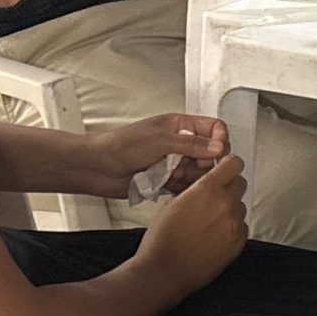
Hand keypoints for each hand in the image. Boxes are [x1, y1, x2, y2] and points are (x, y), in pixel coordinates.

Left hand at [76, 114, 227, 200]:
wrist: (97, 168)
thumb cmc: (120, 145)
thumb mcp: (160, 140)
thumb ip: (192, 144)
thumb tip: (219, 147)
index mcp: (180, 125)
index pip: (214, 128)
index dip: (220, 140)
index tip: (216, 152)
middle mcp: (180, 144)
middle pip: (210, 154)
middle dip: (205, 163)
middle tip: (193, 168)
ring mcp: (174, 163)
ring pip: (200, 173)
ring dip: (191, 178)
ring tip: (174, 176)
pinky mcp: (168, 181)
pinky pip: (186, 187)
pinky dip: (183, 190)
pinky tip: (171, 187)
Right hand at [140, 152, 249, 296]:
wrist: (165, 270)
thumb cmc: (162, 236)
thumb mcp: (172, 202)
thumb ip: (195, 191)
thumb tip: (204, 188)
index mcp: (207, 188)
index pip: (234, 164)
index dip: (229, 166)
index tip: (224, 170)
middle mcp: (226, 203)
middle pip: (240, 184)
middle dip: (229, 187)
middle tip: (214, 198)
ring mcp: (235, 224)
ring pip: (240, 207)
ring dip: (230, 209)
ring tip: (210, 222)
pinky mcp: (239, 242)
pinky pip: (242, 226)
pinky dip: (232, 228)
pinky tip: (215, 236)